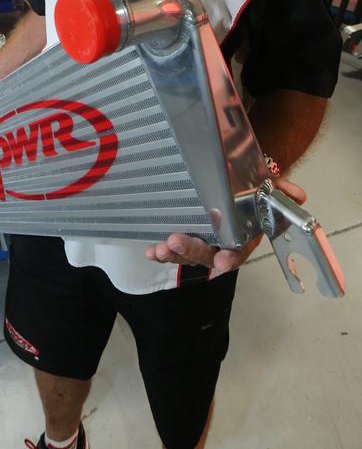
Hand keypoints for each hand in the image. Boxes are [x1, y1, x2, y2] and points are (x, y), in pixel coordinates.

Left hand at [144, 177, 306, 271]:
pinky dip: (161, 252)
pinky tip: (149, 251)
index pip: (238, 251)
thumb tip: (298, 194)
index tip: (222, 262)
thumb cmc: (252, 191)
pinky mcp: (186, 238)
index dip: (230, 258)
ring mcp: (203, 243)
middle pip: (207, 255)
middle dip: (191, 251)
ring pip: (188, 256)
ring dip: (172, 254)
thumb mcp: (267, 190)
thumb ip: (281, 192)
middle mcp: (222, 245)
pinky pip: (174, 249)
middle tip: (174, 242)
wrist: (236, 186)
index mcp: (243, 237)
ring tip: (157, 250)